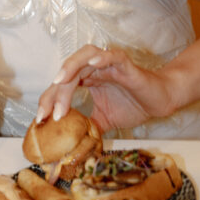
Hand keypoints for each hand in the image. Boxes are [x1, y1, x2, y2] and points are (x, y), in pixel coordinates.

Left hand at [37, 44, 176, 133]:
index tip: (40, 119)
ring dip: (70, 68)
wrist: (159, 101)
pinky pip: (112, 56)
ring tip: (59, 81)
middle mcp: (93, 68)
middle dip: (55, 92)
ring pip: (84, 57)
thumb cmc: (131, 106)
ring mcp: (108, 64)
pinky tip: (93, 63)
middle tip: (48, 113)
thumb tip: (68, 142)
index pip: (61, 86)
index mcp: (86, 78)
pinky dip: (102, 57)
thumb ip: (86, 125)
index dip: (49, 100)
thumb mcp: (103, 120)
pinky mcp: (125, 64)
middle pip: (67, 73)